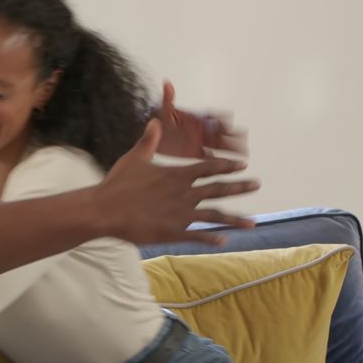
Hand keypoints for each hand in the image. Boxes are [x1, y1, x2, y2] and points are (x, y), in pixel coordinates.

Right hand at [96, 119, 257, 245]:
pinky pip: (197, 236)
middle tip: (257, 184)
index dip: (226, 166)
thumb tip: (156, 122)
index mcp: (177, 175)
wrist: (105, 210)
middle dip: (239, 187)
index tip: (242, 164)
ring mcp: (180, 215)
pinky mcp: (173, 232)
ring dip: (235, 219)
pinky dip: (211, 238)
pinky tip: (224, 240)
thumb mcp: (135, 158)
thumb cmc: (118, 183)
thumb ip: (149, 141)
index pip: (208, 168)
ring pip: (215, 216)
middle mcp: (184, 194)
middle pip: (219, 189)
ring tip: (252, 222)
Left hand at [153, 81, 246, 157]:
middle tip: (243, 136)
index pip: (211, 115)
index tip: (228, 116)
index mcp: (195, 118)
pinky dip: (219, 161)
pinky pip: (210, 157)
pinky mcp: (196, 153)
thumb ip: (167, 99)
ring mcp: (200, 142)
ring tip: (244, 153)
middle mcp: (201, 130)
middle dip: (232, 134)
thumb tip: (167, 84)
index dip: (219, 115)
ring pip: (220, 145)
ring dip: (232, 148)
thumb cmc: (160, 121)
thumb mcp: (163, 110)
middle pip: (220, 132)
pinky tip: (229, 165)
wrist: (154, 135)